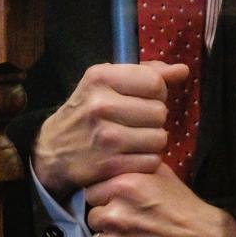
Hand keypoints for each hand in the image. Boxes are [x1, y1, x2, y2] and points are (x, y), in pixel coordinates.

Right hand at [32, 61, 188, 200]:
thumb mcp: (108, 82)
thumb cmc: (87, 110)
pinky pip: (152, 161)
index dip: (157, 92)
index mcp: (100, 77)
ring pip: (160, 138)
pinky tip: (131, 155)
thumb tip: (183, 71)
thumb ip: (148, 73)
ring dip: (153, 141)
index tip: (144, 98)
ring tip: (135, 138)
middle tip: (138, 121)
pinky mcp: (109, 165)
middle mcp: (101, 105)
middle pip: (160, 112)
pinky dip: (147, 160)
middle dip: (154, 118)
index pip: (155, 83)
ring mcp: (105, 137)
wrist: (52, 151)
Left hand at [86, 162, 235, 236]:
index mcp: (124, 186)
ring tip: (133, 236)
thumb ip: (134, 167)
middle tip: (126, 218)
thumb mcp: (162, 174)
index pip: (92, 190)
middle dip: (107, 216)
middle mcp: (116, 214)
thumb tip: (116, 163)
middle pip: (93, 215)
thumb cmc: (185, 208)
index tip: (114, 199)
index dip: (104, 195)